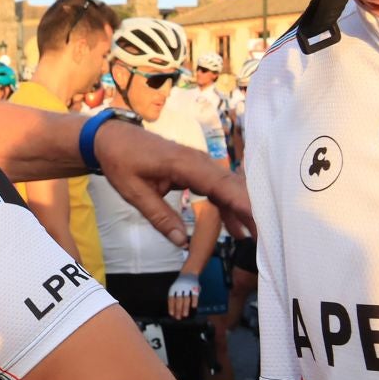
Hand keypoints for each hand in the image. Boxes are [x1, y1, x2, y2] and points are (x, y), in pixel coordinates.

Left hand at [94, 120, 253, 243]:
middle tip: (266, 235)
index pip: (220, 184)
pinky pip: (217, 188)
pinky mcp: (196, 170)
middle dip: (251, 209)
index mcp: (183, 163)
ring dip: (242, 210)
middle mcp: (198, 161)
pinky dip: (227, 207)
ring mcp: (199, 164)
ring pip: (228, 187)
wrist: (112, 138)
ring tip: (254, 238)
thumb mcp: (134, 192)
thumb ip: (159, 217)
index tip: (260, 218)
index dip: (242, 201)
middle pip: (232, 185)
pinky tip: (235, 228)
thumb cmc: (121, 161)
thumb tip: (181, 242)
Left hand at [167, 270, 200, 319]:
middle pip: (178, 300)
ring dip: (185, 307)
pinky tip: (193, 307)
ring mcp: (187, 288)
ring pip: (186, 299)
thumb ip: (174, 298)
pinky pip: (194, 295)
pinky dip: (194, 301)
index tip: (172, 314)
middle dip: (178, 309)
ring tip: (184, 315)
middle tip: (178, 317)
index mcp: (173, 289)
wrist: (188, 274)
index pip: (171, 299)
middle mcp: (180, 289)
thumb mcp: (174, 289)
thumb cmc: (180, 285)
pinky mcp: (194, 288)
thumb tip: (173, 311)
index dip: (171, 307)